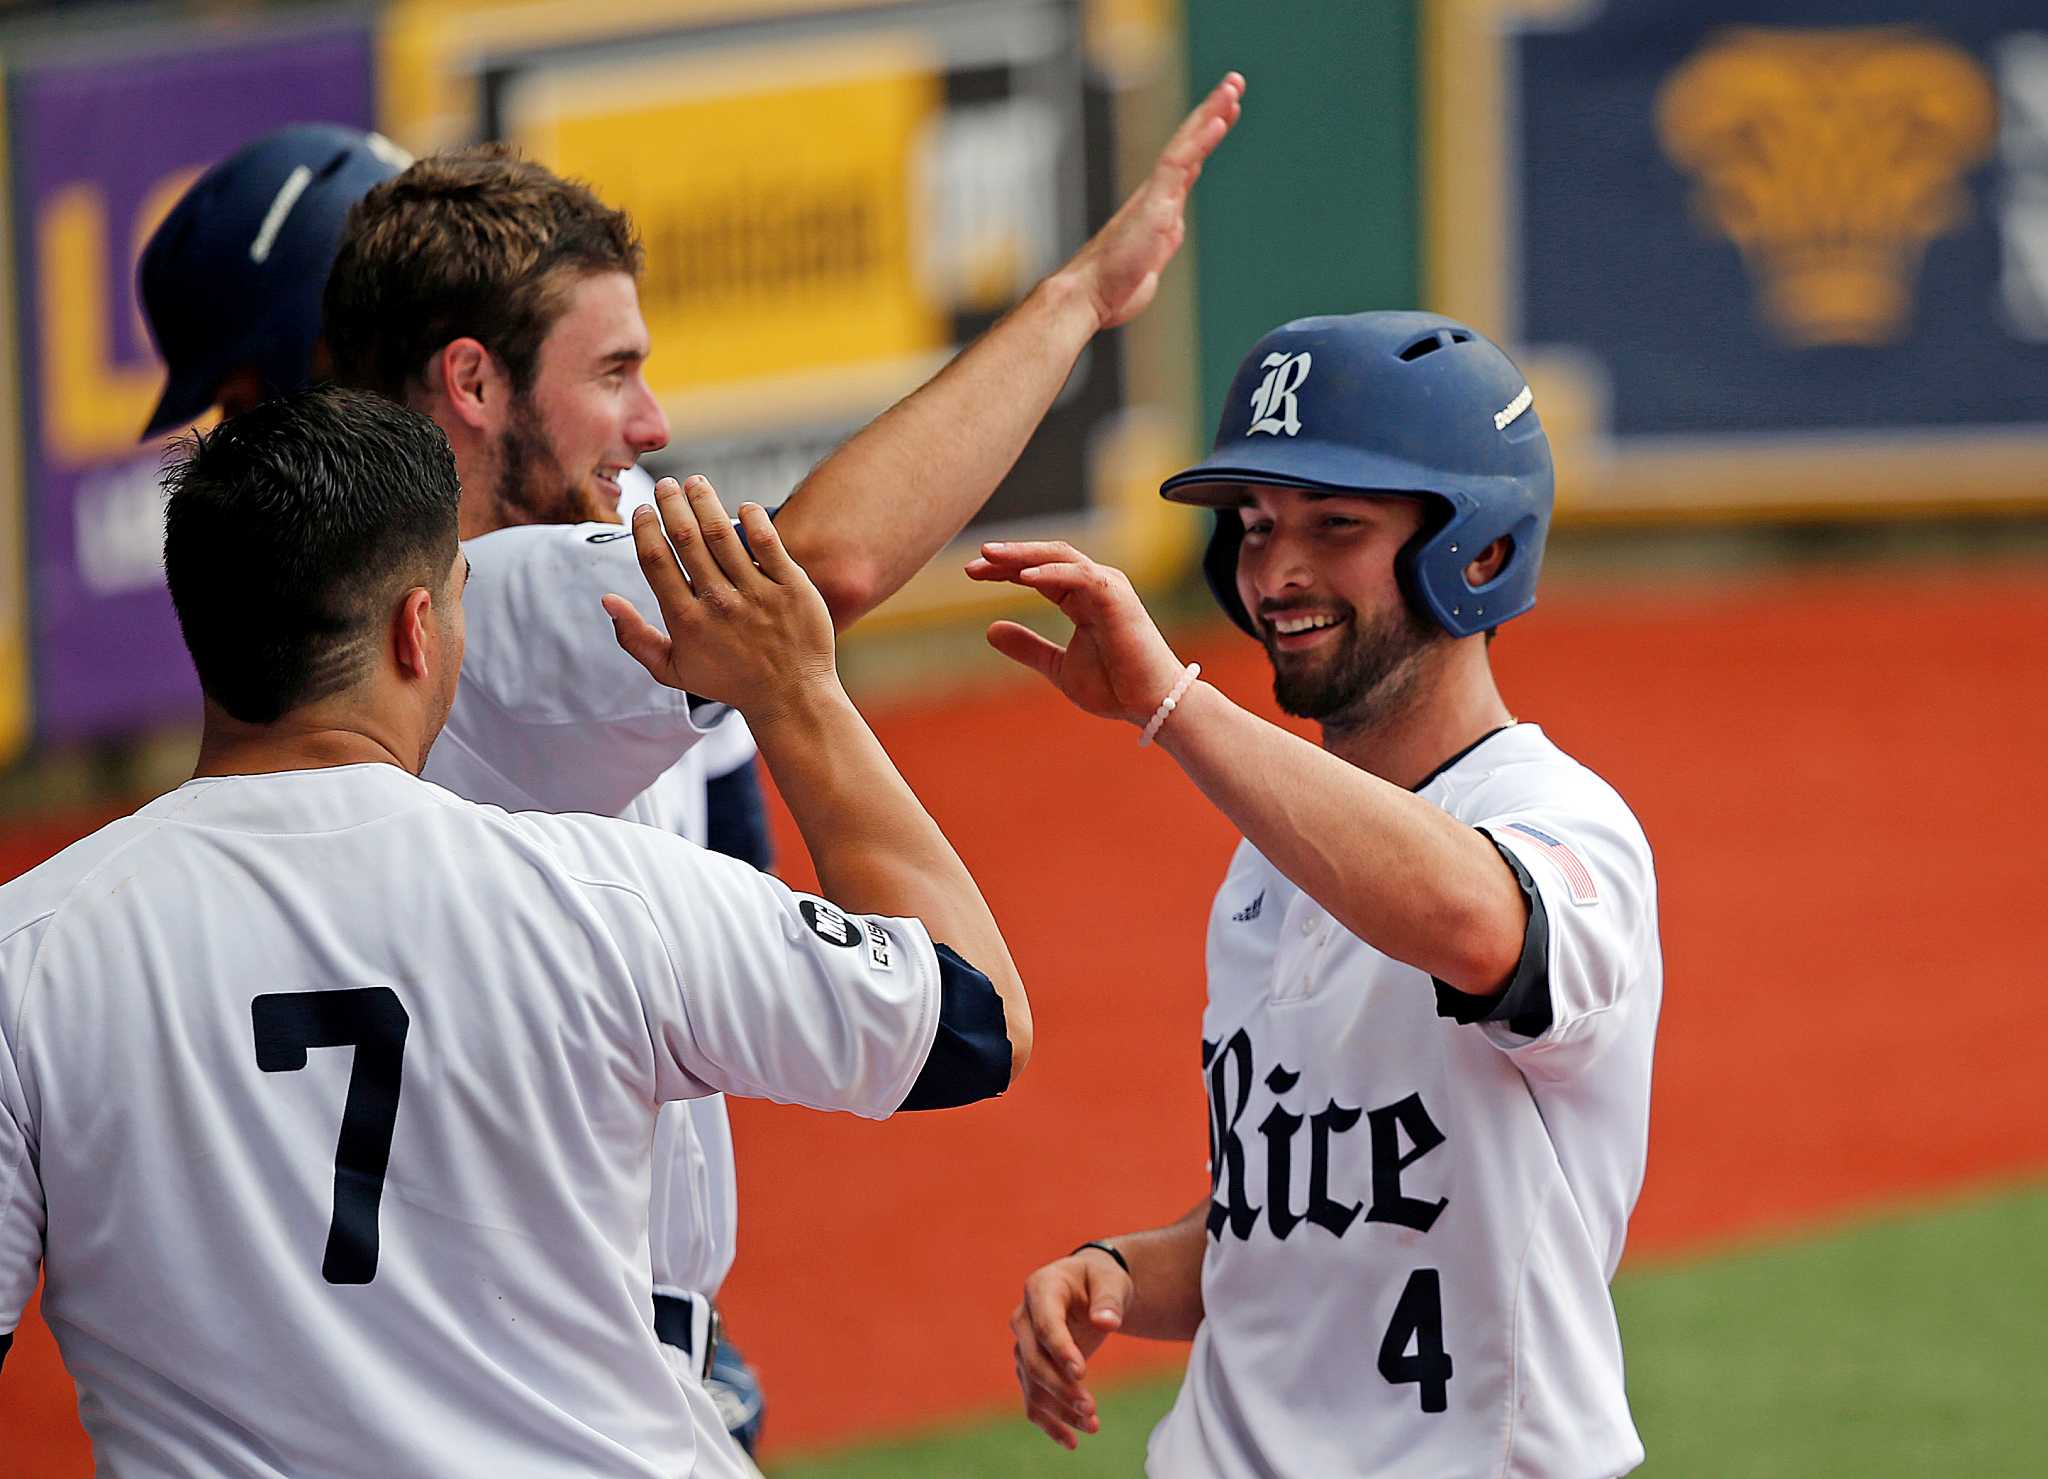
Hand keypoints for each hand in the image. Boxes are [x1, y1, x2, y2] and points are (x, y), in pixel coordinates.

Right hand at [602, 476, 837, 719]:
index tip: (644, 510)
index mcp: (686, 621)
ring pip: (724, 534)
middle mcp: (719, 604)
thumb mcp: (673, 671)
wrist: (791, 698)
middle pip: (687, 540)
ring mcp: (757, 595)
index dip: (646, 529)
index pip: (656, 561)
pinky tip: (743, 506)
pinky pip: (769, 544)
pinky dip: (754, 520)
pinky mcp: (792, 589)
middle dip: (672, 505)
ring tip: (696, 483)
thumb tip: (607, 599)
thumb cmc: (729, 682)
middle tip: (667, 484)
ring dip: (706, 502)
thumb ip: (635, 639)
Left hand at [966, 541, 1185, 724]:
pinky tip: (1022, 577)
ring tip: (990, 556)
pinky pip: (1079, 575)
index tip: (971, 572)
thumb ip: (1028, 647)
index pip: (1037, 571)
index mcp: (1082, 597)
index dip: (1004, 569)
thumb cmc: (1115, 687)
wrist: (1152, 705)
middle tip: (973, 560)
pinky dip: (1050, 573)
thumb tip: (990, 630)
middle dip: (1009, 555)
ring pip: (1061, 557)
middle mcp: (1095, 584)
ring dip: (1024, 554)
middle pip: (1046, 557)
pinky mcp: (1116, 596)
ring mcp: (1107, 586)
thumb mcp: (1058, 666)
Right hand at [1010, 1248, 1132, 1449]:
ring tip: (1092, 1426)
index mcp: (1040, 1288)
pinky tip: (1071, 1440)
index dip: (1060, 1349)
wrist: (1090, 1288)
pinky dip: (1049, 1422)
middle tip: (1091, 1409)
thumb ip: (1109, 1300)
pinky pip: (1033, 1398)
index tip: (1082, 1373)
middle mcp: (1024, 1317)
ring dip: (1059, 1409)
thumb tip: (1107, 1321)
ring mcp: (1023, 1344)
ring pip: (1032, 1385)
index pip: (1045, 1324)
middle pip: (1033, 1360)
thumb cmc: (1101, 1281)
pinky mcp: (1030, 1367)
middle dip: (1061, 1388)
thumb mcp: (1111, 1282)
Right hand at [1054, 71, 1244, 331]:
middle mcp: (1158, 194)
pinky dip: (1200, 140)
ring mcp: (1156, 196)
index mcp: (1160, 206)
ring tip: (1232, 88)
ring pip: (1187, 144)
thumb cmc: (1113, 286)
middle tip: (1235, 82)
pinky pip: (1179, 163)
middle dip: (1213, 111)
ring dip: (1211, 114)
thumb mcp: (1149, 263)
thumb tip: (1167, 235)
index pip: (1188, 161)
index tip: (1225, 112)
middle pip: (1190, 143)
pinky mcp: (1153, 204)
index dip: (1206, 135)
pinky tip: (1219, 121)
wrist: (1089, 293)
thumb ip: (1160, 243)